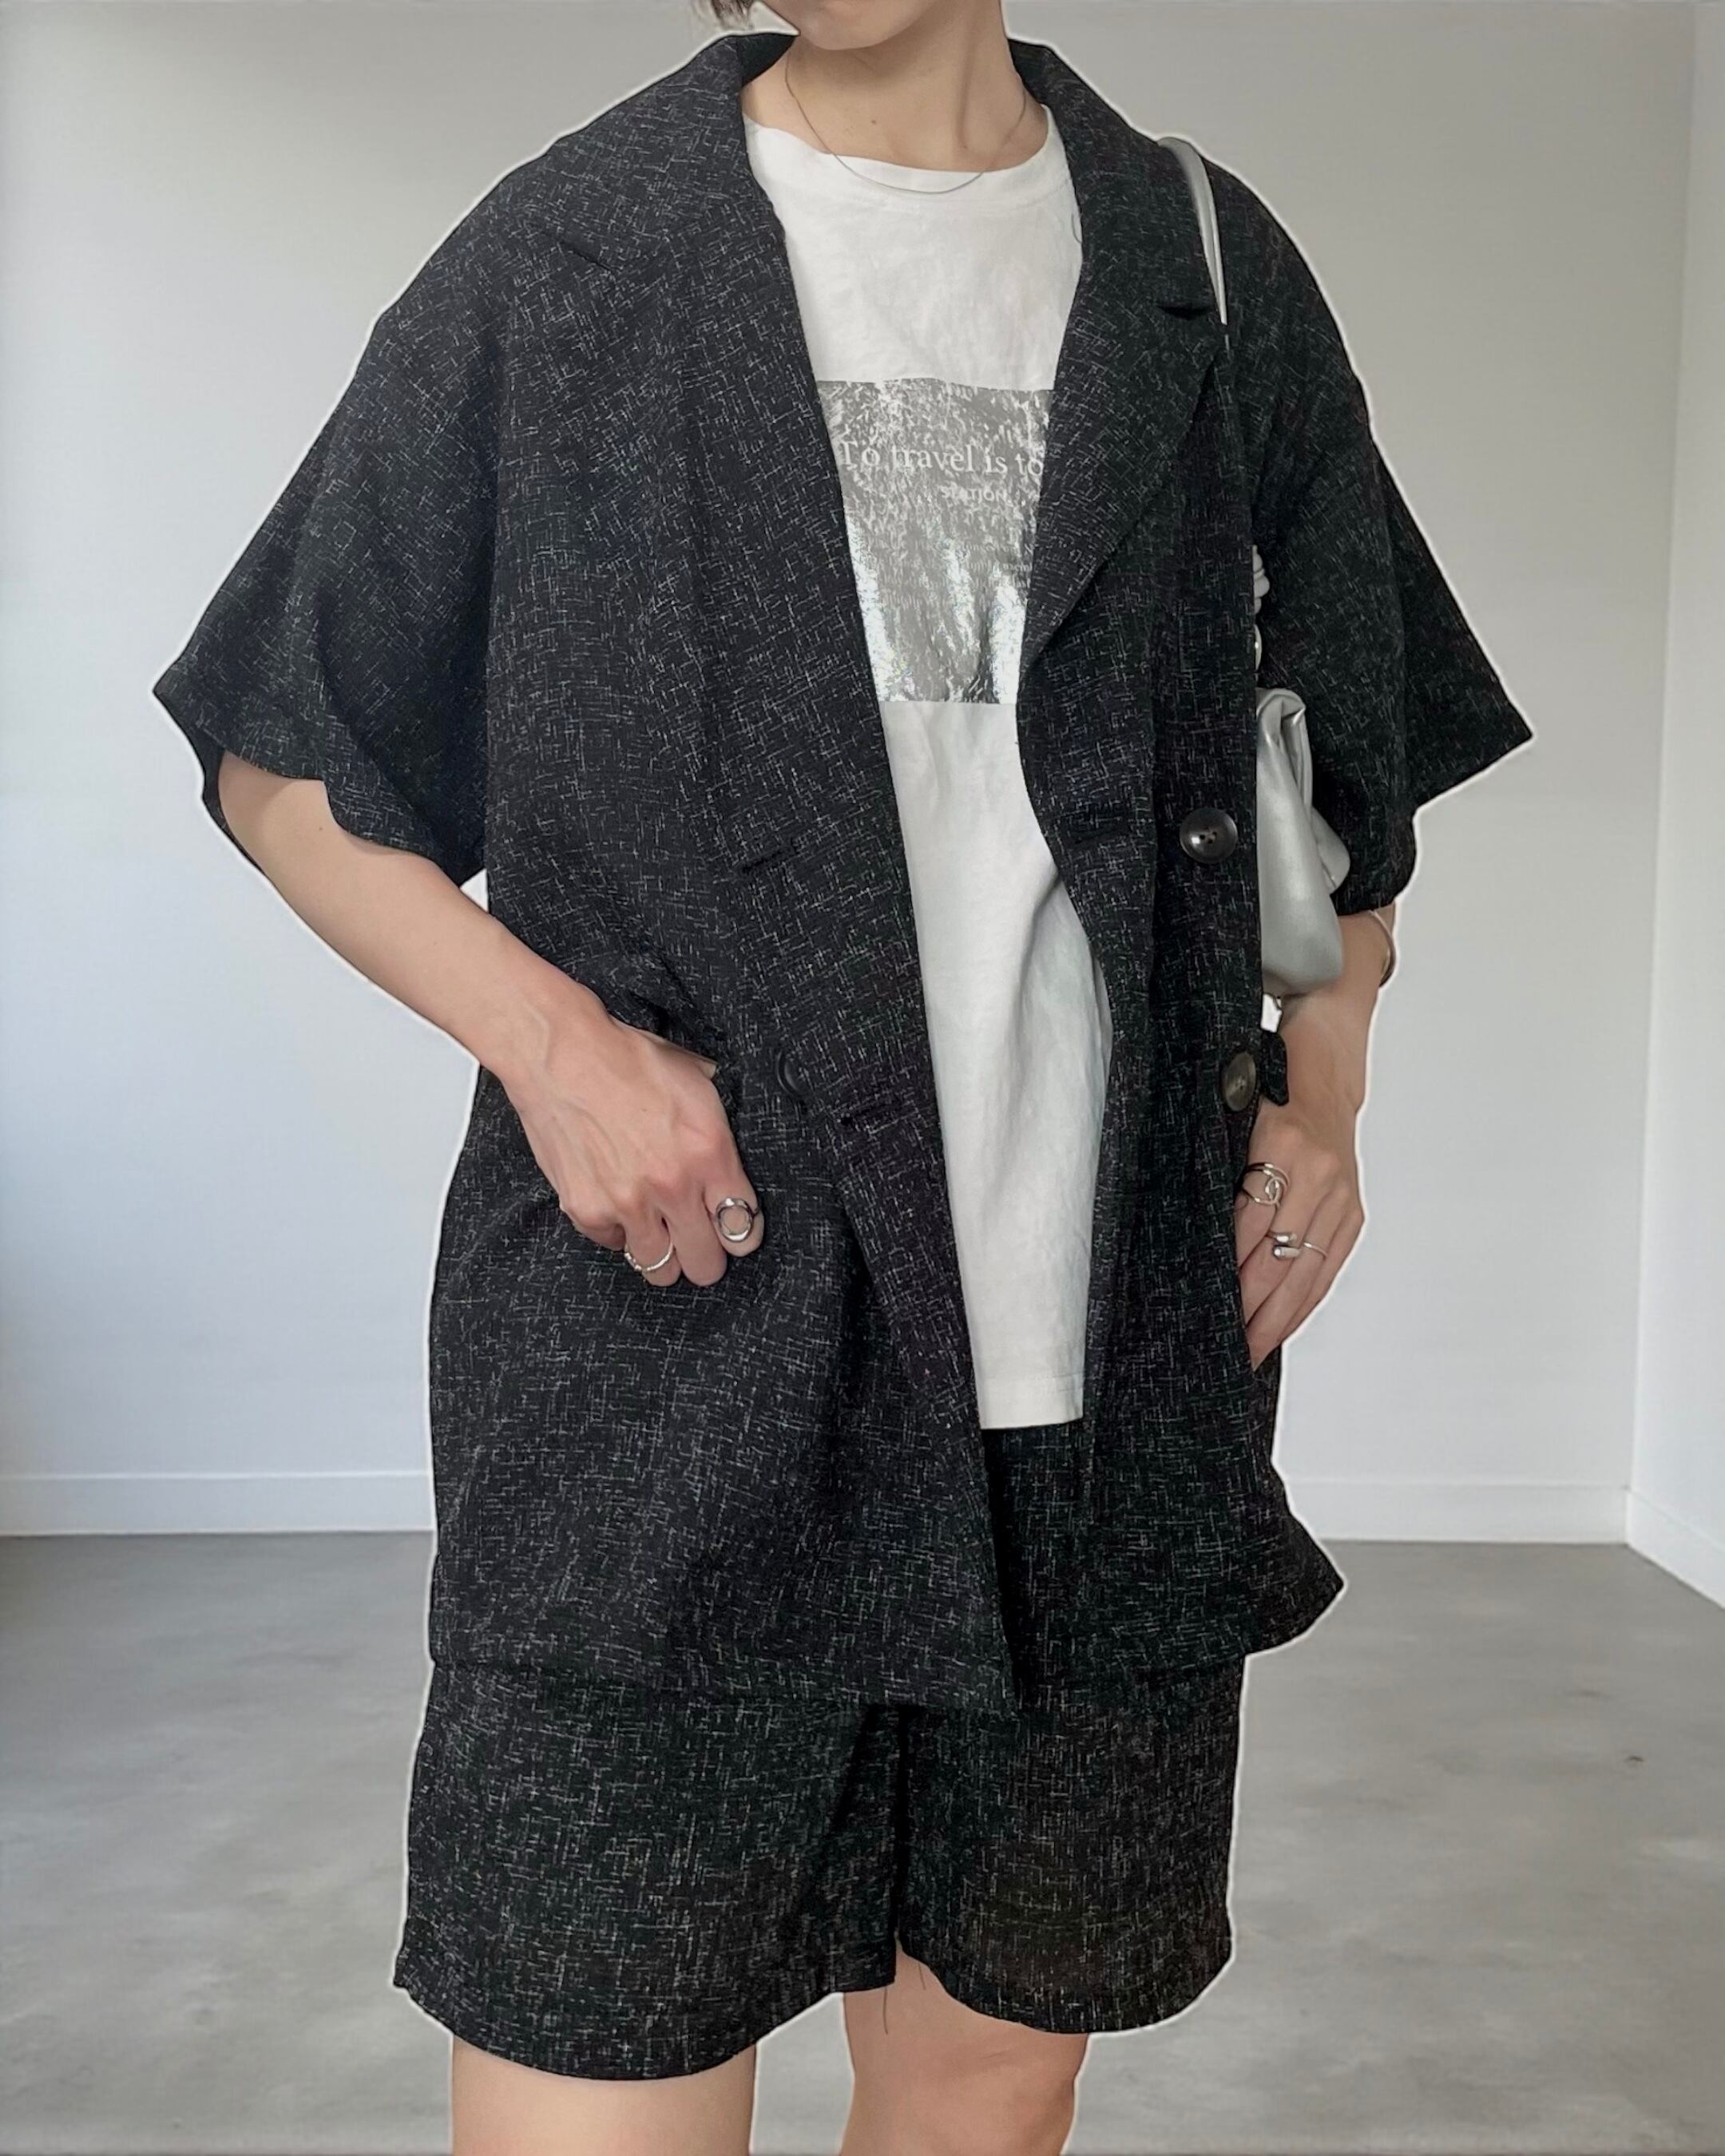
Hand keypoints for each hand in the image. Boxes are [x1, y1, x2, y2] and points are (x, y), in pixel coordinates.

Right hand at [502, 993, 764, 1289]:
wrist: (561, 1055)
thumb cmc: (628, 1061)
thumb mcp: (698, 1081)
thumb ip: (721, 1128)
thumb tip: (738, 1156)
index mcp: (709, 1153)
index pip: (744, 1232)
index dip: (742, 1234)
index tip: (733, 1228)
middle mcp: (672, 1186)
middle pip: (706, 1266)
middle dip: (705, 1254)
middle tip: (697, 1237)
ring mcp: (626, 1204)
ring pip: (660, 1269)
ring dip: (663, 1251)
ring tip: (659, 1228)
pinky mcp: (586, 1210)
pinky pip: (615, 1246)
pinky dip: (619, 1231)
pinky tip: (619, 1202)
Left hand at [1233, 1013, 1366, 1367]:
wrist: (1327, 1067)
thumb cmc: (1266, 1090)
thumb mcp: (1233, 1117)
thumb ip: (1217, 1168)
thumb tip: (1186, 1231)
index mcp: (1280, 1144)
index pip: (1245, 1224)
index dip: (1225, 1272)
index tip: (1202, 1307)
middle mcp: (1316, 1171)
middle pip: (1277, 1257)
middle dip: (1249, 1310)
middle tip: (1222, 1349)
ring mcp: (1341, 1193)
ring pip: (1306, 1270)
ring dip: (1276, 1318)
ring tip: (1250, 1352)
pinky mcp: (1354, 1210)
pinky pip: (1328, 1266)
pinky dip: (1305, 1301)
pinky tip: (1284, 1327)